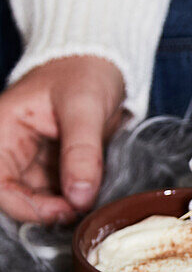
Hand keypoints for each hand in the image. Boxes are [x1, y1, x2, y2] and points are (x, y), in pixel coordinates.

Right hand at [0, 56, 124, 223]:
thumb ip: (82, 151)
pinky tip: (96, 194)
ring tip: (95, 201)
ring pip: (43, 199)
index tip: (65, 210)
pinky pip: (63, 192)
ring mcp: (35, 160)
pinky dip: (79, 197)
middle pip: (20, 197)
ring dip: (67, 206)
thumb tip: (80, 197)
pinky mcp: (57, 166)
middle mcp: (13, 150)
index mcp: (3, 131)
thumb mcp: (84, 106)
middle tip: (85, 209)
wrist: (103, 62)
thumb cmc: (84, 72)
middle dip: (51, 210)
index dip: (28, 206)